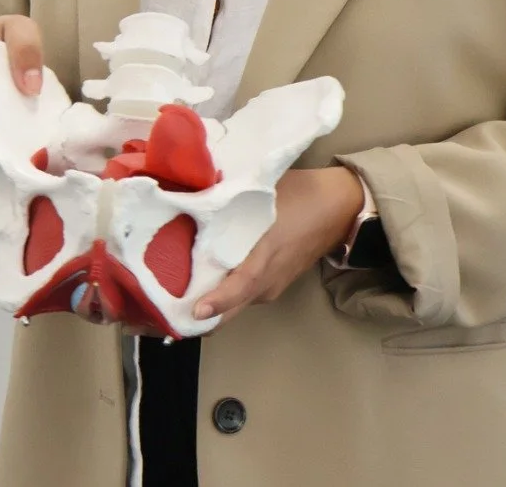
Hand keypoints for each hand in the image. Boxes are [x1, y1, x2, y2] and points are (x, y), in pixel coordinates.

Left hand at [192, 166, 364, 326]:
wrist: (338, 207)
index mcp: (267, 252)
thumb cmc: (299, 193)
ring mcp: (273, 285)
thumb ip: (231, 198)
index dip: (220, 299)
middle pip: (233, 308)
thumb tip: (193, 195)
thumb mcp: (264, 188)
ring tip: (177, 294)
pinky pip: (245, 295)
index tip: (196, 310)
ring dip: (212, 305)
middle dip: (202, 316)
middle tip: (167, 312)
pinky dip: (225, 296)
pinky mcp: (274, 283)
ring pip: (237, 304)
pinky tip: (205, 281)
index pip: (243, 283)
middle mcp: (269, 278)